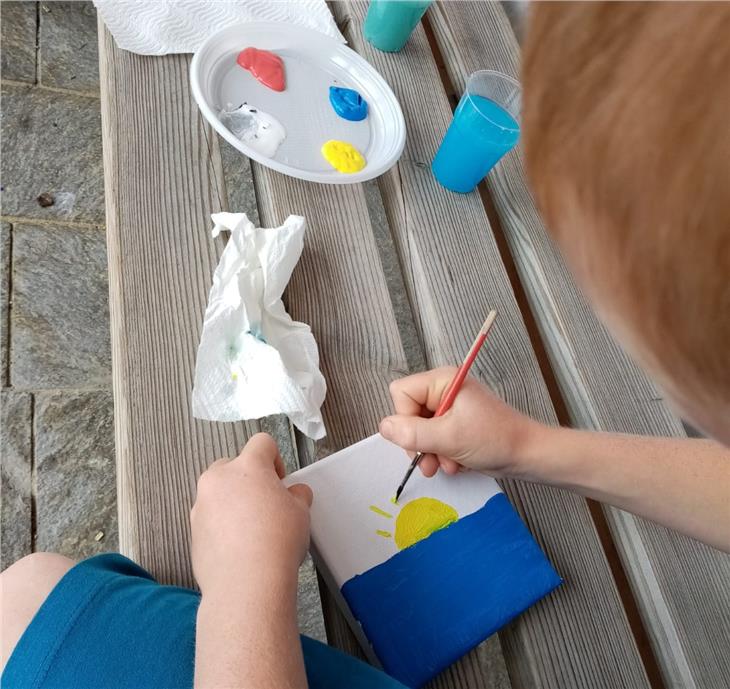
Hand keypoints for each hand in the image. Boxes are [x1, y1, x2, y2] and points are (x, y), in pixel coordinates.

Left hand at [190, 433, 311, 593]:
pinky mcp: (193, 530)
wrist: (247, 583)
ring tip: (253, 528)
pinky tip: (240, 545)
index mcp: (247, 467)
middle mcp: (219, 480)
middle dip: (249, 479)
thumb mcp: (301, 512)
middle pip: (233, 464)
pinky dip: (222, 524)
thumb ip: (296, 495)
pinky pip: (210, 517)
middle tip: (266, 502)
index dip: (275, 458)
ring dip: (234, 501)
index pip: (262, 443)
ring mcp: (202, 505)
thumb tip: (294, 495)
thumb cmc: (274, 543)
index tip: (279, 479)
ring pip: (219, 492)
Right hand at [379, 367, 541, 478]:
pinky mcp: (457, 423)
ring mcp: (450, 407)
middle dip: (420, 442)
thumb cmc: (495, 440)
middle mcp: (444, 389)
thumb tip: (383, 427)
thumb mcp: (449, 438)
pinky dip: (443, 454)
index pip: (401, 393)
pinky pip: (435, 438)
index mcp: (442, 380)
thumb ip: (412, 433)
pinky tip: (456, 463)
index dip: (405, 419)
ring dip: (432, 452)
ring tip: (448, 465)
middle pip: (408, 413)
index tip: (422, 438)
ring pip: (420, 430)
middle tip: (432, 461)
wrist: (528, 456)